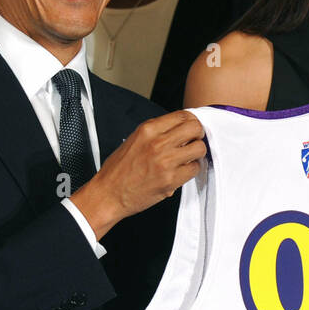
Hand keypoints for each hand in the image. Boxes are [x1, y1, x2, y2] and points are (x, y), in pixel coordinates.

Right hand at [70, 111, 206, 238]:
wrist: (109, 194)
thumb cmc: (119, 170)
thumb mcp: (134, 140)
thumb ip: (156, 132)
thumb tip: (179, 129)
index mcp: (147, 129)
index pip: (182, 115)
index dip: (192, 121)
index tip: (192, 128)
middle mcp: (157, 142)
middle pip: (195, 127)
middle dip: (198, 134)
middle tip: (194, 142)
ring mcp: (165, 161)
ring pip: (199, 148)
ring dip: (197, 153)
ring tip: (188, 158)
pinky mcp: (171, 179)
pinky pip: (194, 168)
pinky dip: (191, 169)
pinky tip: (182, 171)